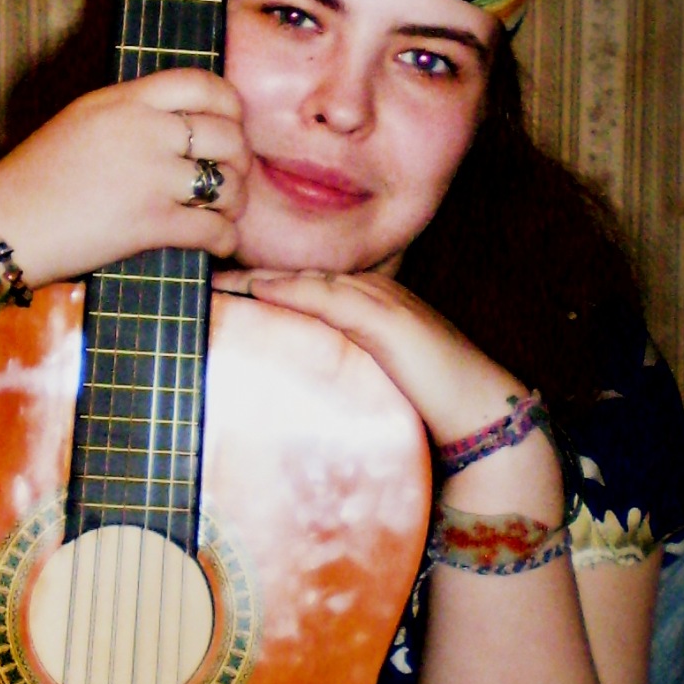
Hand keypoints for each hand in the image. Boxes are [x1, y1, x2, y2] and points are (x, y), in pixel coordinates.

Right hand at [0, 70, 250, 286]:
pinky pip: (213, 229)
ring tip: (225, 212)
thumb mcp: (81, 120)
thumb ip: (130, 114)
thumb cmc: (35, 178)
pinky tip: (219, 243)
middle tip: (231, 177)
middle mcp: (144, 131)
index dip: (230, 104)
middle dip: (238, 160)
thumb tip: (180, 126)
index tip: (232, 123)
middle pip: (226, 134)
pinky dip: (224, 239)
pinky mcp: (151, 223)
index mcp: (124, 100)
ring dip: (235, 202)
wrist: (4, 225)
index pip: (201, 83)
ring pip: (227, 183)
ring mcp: (150, 177)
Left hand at [213, 265, 527, 447]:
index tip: (218, 288)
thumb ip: (339, 375)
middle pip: (299, 275)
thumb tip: (298, 398)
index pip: (305, 286)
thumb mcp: (373, 381)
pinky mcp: (386, 319)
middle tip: (203, 272)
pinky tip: (259, 289)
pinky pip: (328, 298)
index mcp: (368, 304)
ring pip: (309, 280)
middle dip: (251, 272)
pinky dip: (291, 291)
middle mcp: (372, 292)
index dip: (260, 283)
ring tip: (216, 278)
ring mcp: (381, 301)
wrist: (480, 411)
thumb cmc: (430, 404)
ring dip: (261, 277)